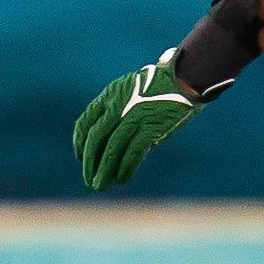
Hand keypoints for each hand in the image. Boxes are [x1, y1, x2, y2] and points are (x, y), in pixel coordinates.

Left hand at [73, 50, 205, 189]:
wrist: (183, 77)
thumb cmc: (158, 85)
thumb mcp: (128, 89)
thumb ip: (117, 108)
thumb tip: (110, 136)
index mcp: (109, 96)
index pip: (85, 123)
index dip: (80, 144)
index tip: (81, 158)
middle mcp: (117, 107)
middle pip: (95, 139)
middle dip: (90, 162)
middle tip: (90, 180)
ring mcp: (133, 118)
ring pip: (111, 149)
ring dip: (104, 170)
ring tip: (100, 185)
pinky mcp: (150, 128)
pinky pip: (132, 153)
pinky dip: (125, 168)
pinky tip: (121, 178)